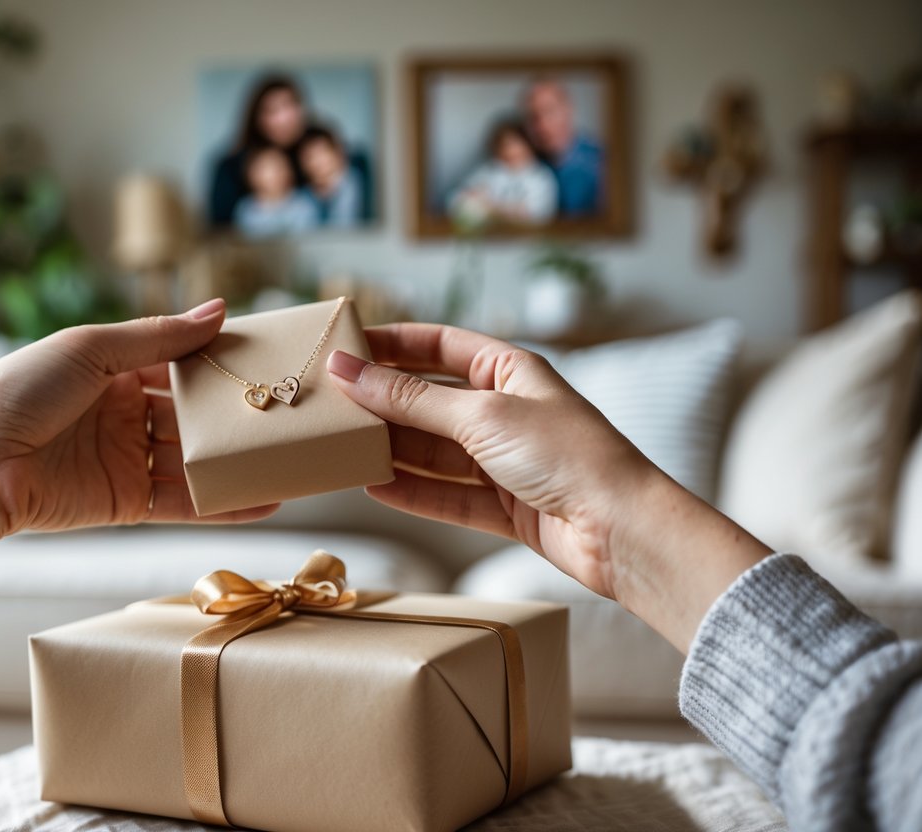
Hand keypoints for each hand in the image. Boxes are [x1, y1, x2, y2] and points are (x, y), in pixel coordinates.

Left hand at [0, 299, 276, 640]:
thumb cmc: (20, 393)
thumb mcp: (91, 349)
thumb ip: (158, 337)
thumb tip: (219, 311)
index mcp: (113, 371)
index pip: (180, 365)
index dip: (219, 364)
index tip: (266, 359)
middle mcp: (125, 414)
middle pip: (194, 415)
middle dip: (236, 417)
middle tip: (289, 411)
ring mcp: (128, 460)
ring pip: (196, 461)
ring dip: (238, 462)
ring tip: (288, 460)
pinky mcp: (127, 503)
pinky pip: (185, 503)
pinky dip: (224, 504)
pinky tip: (264, 499)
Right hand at [327, 323, 768, 651]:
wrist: (622, 532)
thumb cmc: (568, 456)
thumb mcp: (480, 416)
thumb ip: (411, 400)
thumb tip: (350, 372)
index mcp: (510, 370)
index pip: (440, 345)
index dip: (392, 344)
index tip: (345, 349)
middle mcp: (506, 411)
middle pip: (430, 401)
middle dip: (384, 403)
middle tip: (331, 406)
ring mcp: (504, 460)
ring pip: (434, 451)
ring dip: (392, 451)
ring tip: (342, 448)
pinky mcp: (504, 506)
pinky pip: (447, 494)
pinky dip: (413, 492)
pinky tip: (375, 488)